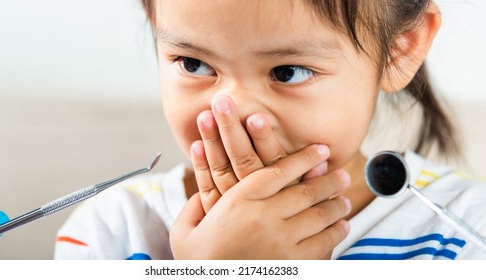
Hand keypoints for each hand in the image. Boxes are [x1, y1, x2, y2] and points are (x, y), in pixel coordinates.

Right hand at [171, 145, 350, 258]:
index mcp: (237, 201)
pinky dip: (336, 232)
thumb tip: (202, 192)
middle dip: (329, 180)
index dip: (304, 157)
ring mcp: (280, 241)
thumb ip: (194, 207)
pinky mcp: (292, 264)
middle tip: (342, 175)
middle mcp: (262, 217)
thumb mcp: (184, 231)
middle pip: (306, 191)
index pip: (279, 171)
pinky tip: (341, 226)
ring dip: (336, 205)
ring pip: (319, 215)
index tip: (322, 150)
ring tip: (344, 200)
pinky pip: (323, 243)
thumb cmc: (196, 263)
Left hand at [192, 95, 327, 212]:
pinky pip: (207, 188)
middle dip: (231, 128)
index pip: (270, 160)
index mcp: (278, 188)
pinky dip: (201, 167)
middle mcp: (255, 195)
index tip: (254, 117)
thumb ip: (310, 180)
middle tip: (222, 102)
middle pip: (242, 158)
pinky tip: (195, 145)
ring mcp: (234, 203)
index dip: (263, 139)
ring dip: (212, 142)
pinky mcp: (218, 210)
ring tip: (205, 116)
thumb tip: (322, 159)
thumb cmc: (291, 220)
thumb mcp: (306, 203)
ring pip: (221, 170)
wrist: (270, 254)